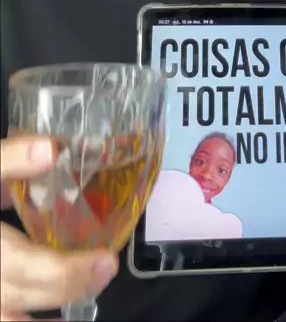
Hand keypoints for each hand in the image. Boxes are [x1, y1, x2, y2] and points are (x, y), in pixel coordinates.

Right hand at [1, 137, 117, 321]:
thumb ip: (9, 158)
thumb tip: (51, 150)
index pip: (28, 267)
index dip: (69, 271)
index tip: (106, 261)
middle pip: (26, 295)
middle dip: (71, 285)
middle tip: (105, 270)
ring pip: (12, 321)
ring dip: (46, 318)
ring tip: (80, 302)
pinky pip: (5, 320)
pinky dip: (27, 321)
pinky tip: (56, 316)